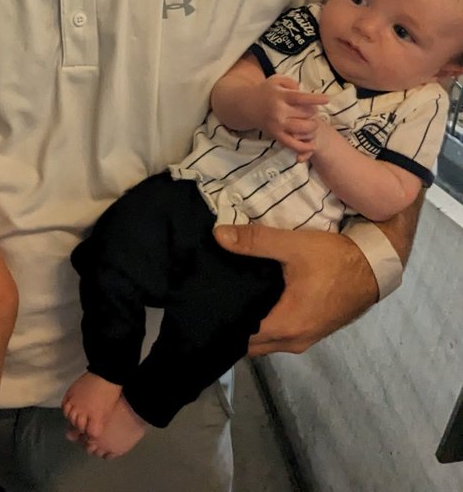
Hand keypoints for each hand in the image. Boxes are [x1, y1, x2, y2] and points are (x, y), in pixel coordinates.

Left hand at [214, 223, 377, 354]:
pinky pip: (281, 335)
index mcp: (285, 326)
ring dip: (251, 326)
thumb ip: (255, 241)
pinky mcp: (314, 330)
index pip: (241, 336)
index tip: (204, 306)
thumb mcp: (293, 245)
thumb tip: (218, 236)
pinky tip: (257, 301)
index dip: (222, 322)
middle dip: (233, 326)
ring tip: (230, 299)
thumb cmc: (335, 260)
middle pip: (252, 343)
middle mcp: (294, 341)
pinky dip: (266, 324)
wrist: (375, 267)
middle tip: (212, 301)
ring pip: (267, 341)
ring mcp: (306, 338)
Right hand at [255, 75, 327, 155]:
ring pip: (303, 129)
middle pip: (306, 114)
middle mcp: (279, 111)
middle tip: (311, 110)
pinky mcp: (276, 136)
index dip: (316, 99)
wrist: (247, 105)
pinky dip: (304, 147)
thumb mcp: (276, 80)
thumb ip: (291, 82)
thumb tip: (304, 91)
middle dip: (313, 112)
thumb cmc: (266, 91)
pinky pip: (293, 145)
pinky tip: (312, 144)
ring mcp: (278, 125)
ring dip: (312, 126)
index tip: (327, 99)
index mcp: (280, 96)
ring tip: (310, 122)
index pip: (301, 98)